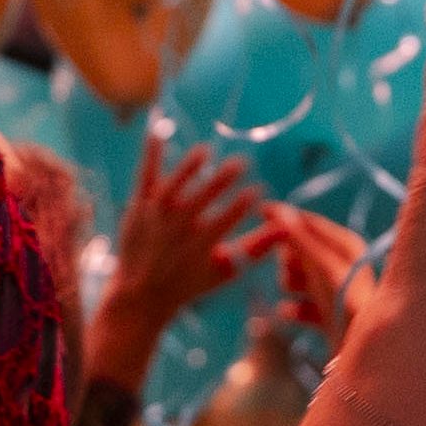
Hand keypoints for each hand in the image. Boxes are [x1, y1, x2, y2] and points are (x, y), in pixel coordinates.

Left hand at [106, 141, 276, 334]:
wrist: (140, 294)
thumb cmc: (190, 283)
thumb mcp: (226, 270)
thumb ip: (256, 248)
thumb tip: (285, 229)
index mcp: (202, 242)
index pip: (229, 216)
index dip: (245, 202)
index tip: (259, 189)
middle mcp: (179, 225)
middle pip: (205, 196)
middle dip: (224, 178)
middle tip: (242, 162)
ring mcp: (157, 213)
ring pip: (175, 183)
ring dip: (190, 166)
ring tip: (206, 151)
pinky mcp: (139, 205)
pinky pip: (145, 175)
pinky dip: (152, 154)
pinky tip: (157, 131)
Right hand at [257, 205, 365, 343]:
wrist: (365, 352)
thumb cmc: (348, 304)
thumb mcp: (321, 267)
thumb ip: (300, 240)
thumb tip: (279, 210)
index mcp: (346, 245)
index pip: (310, 223)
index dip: (286, 217)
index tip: (260, 211)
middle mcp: (341, 265)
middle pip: (299, 251)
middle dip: (289, 260)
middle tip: (291, 270)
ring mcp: (333, 292)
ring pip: (296, 278)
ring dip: (290, 284)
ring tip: (295, 294)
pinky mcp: (327, 316)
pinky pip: (299, 304)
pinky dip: (294, 308)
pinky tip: (291, 313)